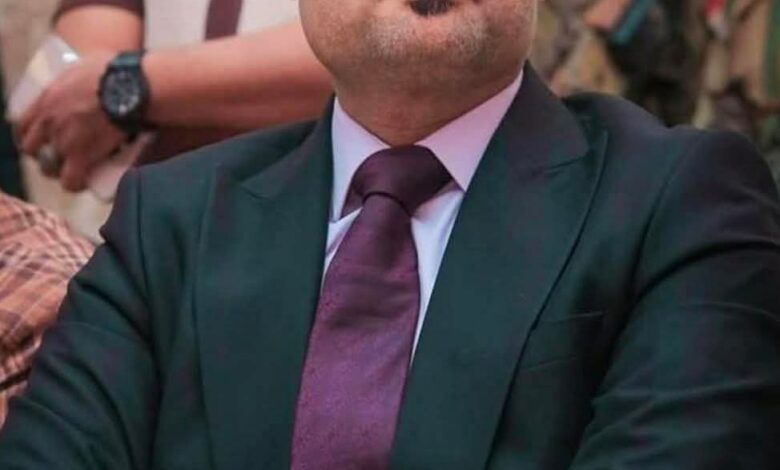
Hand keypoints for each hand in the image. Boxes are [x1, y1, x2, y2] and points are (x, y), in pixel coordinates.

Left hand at [17, 50, 126, 191]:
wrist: (132, 88)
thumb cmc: (116, 71)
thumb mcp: (85, 65)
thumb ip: (76, 77)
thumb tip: (83, 77)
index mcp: (47, 99)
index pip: (22, 125)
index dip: (30, 136)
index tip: (41, 140)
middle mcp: (50, 122)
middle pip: (32, 149)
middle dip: (44, 154)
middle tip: (61, 156)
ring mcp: (64, 140)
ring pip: (49, 168)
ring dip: (60, 170)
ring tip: (75, 171)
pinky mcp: (83, 156)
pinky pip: (71, 180)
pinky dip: (76, 184)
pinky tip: (84, 183)